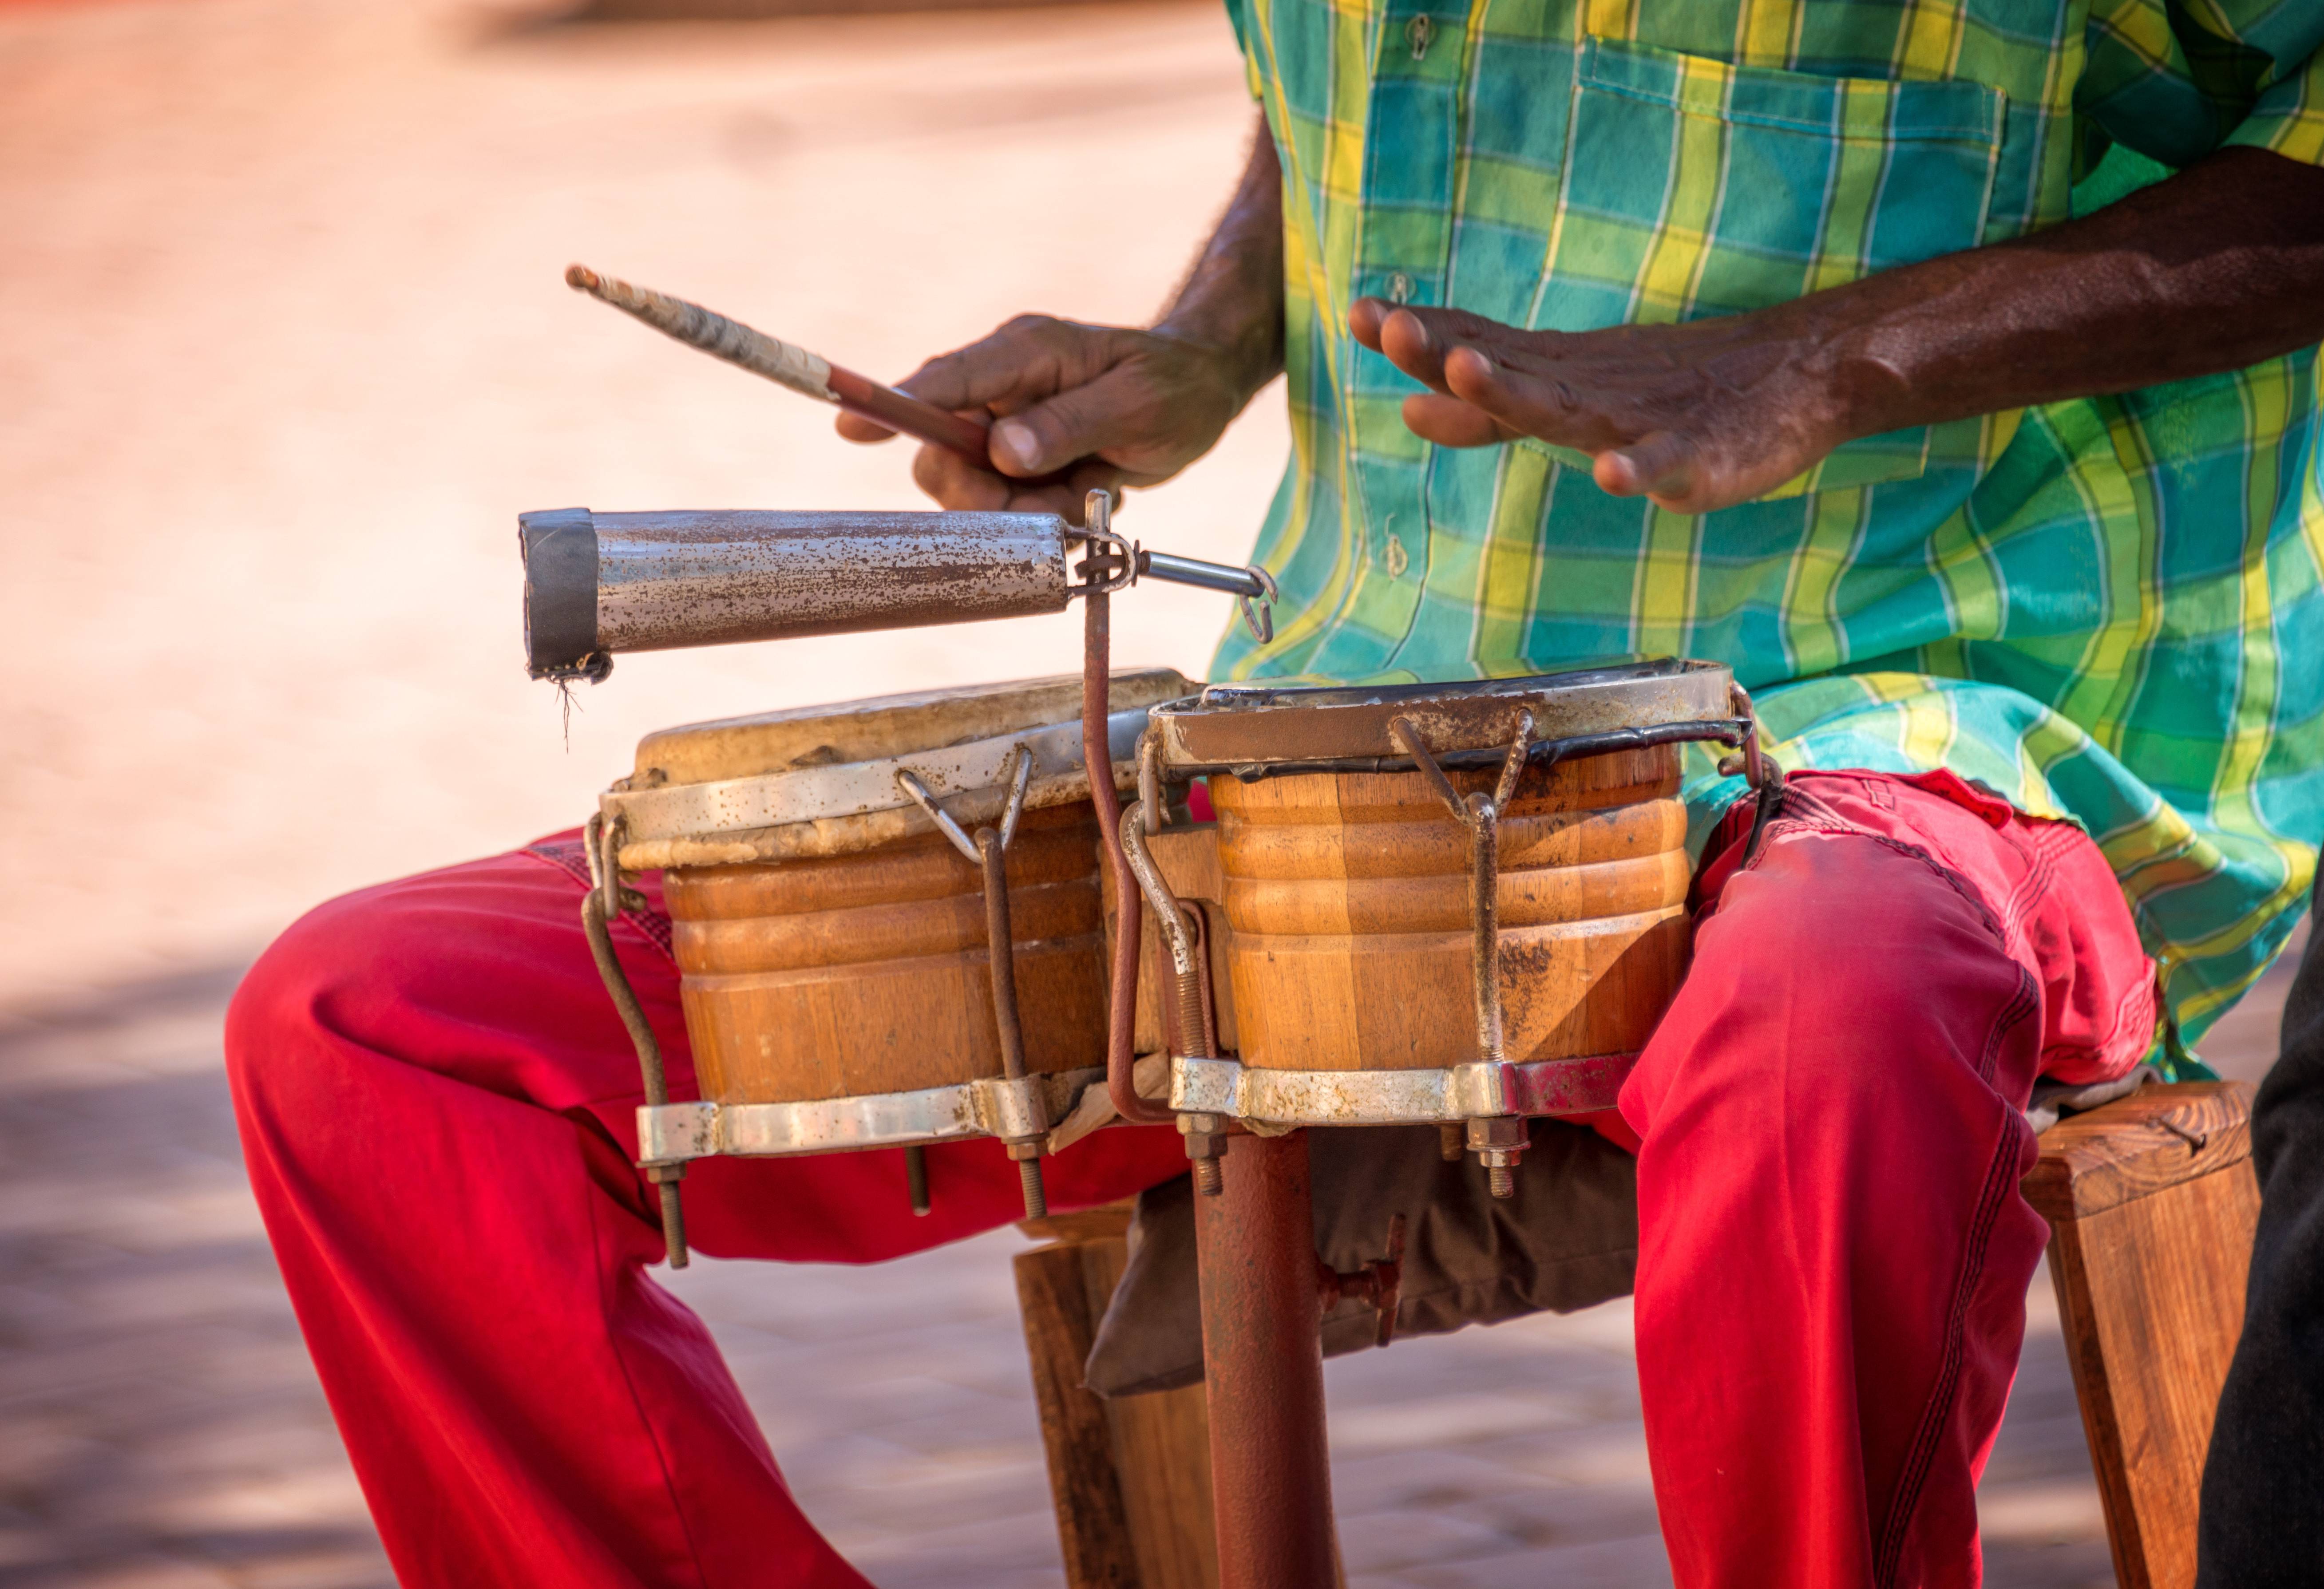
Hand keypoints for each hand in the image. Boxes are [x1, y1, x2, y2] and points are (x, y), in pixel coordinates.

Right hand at [836, 314, 1261, 523]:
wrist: (1199, 394)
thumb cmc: (1173, 387)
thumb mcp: (1136, 405)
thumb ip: (1069, 425)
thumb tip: (1003, 452)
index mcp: (1023, 353)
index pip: (944, 381)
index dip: (894, 405)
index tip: (850, 425)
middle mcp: (1002, 387)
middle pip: (944, 454)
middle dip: (988, 496)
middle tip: (1053, 501)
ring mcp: (1006, 425)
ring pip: (974, 492)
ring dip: (1028, 510)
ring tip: (1087, 488)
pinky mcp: (1017, 459)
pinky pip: (1007, 507)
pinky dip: (1046, 513)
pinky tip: (1087, 489)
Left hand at [1349, 297, 1864, 513]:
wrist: (1792, 377)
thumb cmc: (1667, 392)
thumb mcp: (1568, 396)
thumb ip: (1490, 410)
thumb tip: (1409, 405)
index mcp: (1558, 375)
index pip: (1479, 349)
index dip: (1421, 336)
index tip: (1360, 314)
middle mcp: (1589, 389)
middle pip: (1507, 370)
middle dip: (1447, 350)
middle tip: (1392, 327)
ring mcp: (1643, 421)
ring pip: (1570, 409)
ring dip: (1516, 391)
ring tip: (1468, 370)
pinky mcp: (1700, 457)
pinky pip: (1665, 463)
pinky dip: (1637, 467)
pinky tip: (1611, 474)